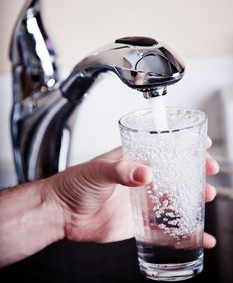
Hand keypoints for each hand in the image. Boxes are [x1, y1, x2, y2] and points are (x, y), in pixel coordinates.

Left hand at [48, 137, 218, 246]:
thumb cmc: (75, 183)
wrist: (62, 213)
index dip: (183, 146)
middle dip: (194, 170)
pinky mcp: (140, 221)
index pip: (162, 149)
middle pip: (174, 172)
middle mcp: (140, 178)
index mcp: (132, 160)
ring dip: (193, 197)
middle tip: (208, 170)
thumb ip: (121, 171)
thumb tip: (145, 174)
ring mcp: (141, 200)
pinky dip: (182, 231)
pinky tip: (198, 236)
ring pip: (174, 197)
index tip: (201, 144)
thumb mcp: (98, 170)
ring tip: (207, 196)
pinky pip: (165, 226)